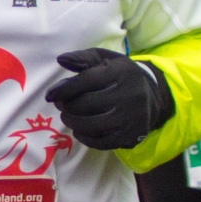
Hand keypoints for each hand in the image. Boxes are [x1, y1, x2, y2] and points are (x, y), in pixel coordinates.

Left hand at [45, 48, 171, 149]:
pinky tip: (79, 130)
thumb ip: (82, 58)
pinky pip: (102, 142)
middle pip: (86, 105)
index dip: (63, 89)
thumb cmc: (118, 74)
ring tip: (68, 116)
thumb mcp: (103, 59)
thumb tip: (61, 59)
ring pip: (92, 125)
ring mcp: (133, 118)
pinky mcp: (132, 136)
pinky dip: (84, 137)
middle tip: (61, 105)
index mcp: (121, 73)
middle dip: (66, 106)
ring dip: (72, 122)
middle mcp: (130, 95)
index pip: (85, 81)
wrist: (151, 94)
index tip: (49, 95)